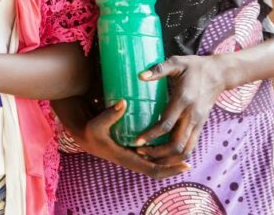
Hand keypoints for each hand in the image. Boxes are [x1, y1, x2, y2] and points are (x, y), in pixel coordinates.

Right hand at [66, 99, 189, 179]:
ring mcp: (133, 156)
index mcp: (127, 158)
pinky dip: (162, 153)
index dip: (170, 169)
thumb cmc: (90, 131)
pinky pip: (150, 155)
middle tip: (189, 159)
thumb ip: (110, 114)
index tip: (185, 165)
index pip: (153, 170)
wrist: (83, 135)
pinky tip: (169, 142)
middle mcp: (132, 160)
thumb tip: (124, 102)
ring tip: (183, 149)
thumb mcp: (96, 124)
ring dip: (169, 160)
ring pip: (156, 163)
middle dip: (174, 166)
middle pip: (158, 169)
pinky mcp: (132, 149)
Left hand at [133, 54, 229, 161]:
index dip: (151, 135)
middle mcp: (192, 115)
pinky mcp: (200, 126)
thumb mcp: (177, 63)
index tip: (136, 141)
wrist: (219, 74)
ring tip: (150, 157)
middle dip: (157, 152)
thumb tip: (140, 76)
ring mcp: (198, 123)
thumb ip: (159, 69)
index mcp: (183, 100)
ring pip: (185, 150)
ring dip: (168, 158)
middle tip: (140, 152)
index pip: (166, 124)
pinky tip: (164, 155)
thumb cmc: (194, 67)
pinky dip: (178, 155)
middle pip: (176, 144)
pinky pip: (190, 146)